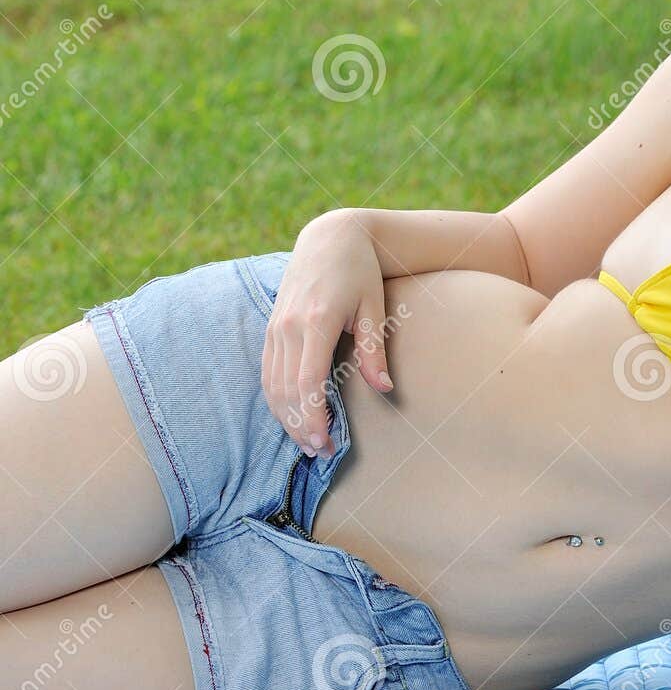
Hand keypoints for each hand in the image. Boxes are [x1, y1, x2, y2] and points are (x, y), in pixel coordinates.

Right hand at [262, 210, 392, 456]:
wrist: (331, 237)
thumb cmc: (361, 272)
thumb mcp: (374, 307)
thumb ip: (374, 350)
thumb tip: (384, 389)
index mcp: (316, 321)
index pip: (307, 381)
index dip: (313, 416)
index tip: (326, 442)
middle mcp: (289, 326)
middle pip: (285, 390)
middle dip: (300, 426)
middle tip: (321, 452)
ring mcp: (275, 327)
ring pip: (270, 384)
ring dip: (285, 418)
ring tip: (307, 442)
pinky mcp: (271, 328)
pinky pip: (267, 371)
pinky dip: (276, 399)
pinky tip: (292, 416)